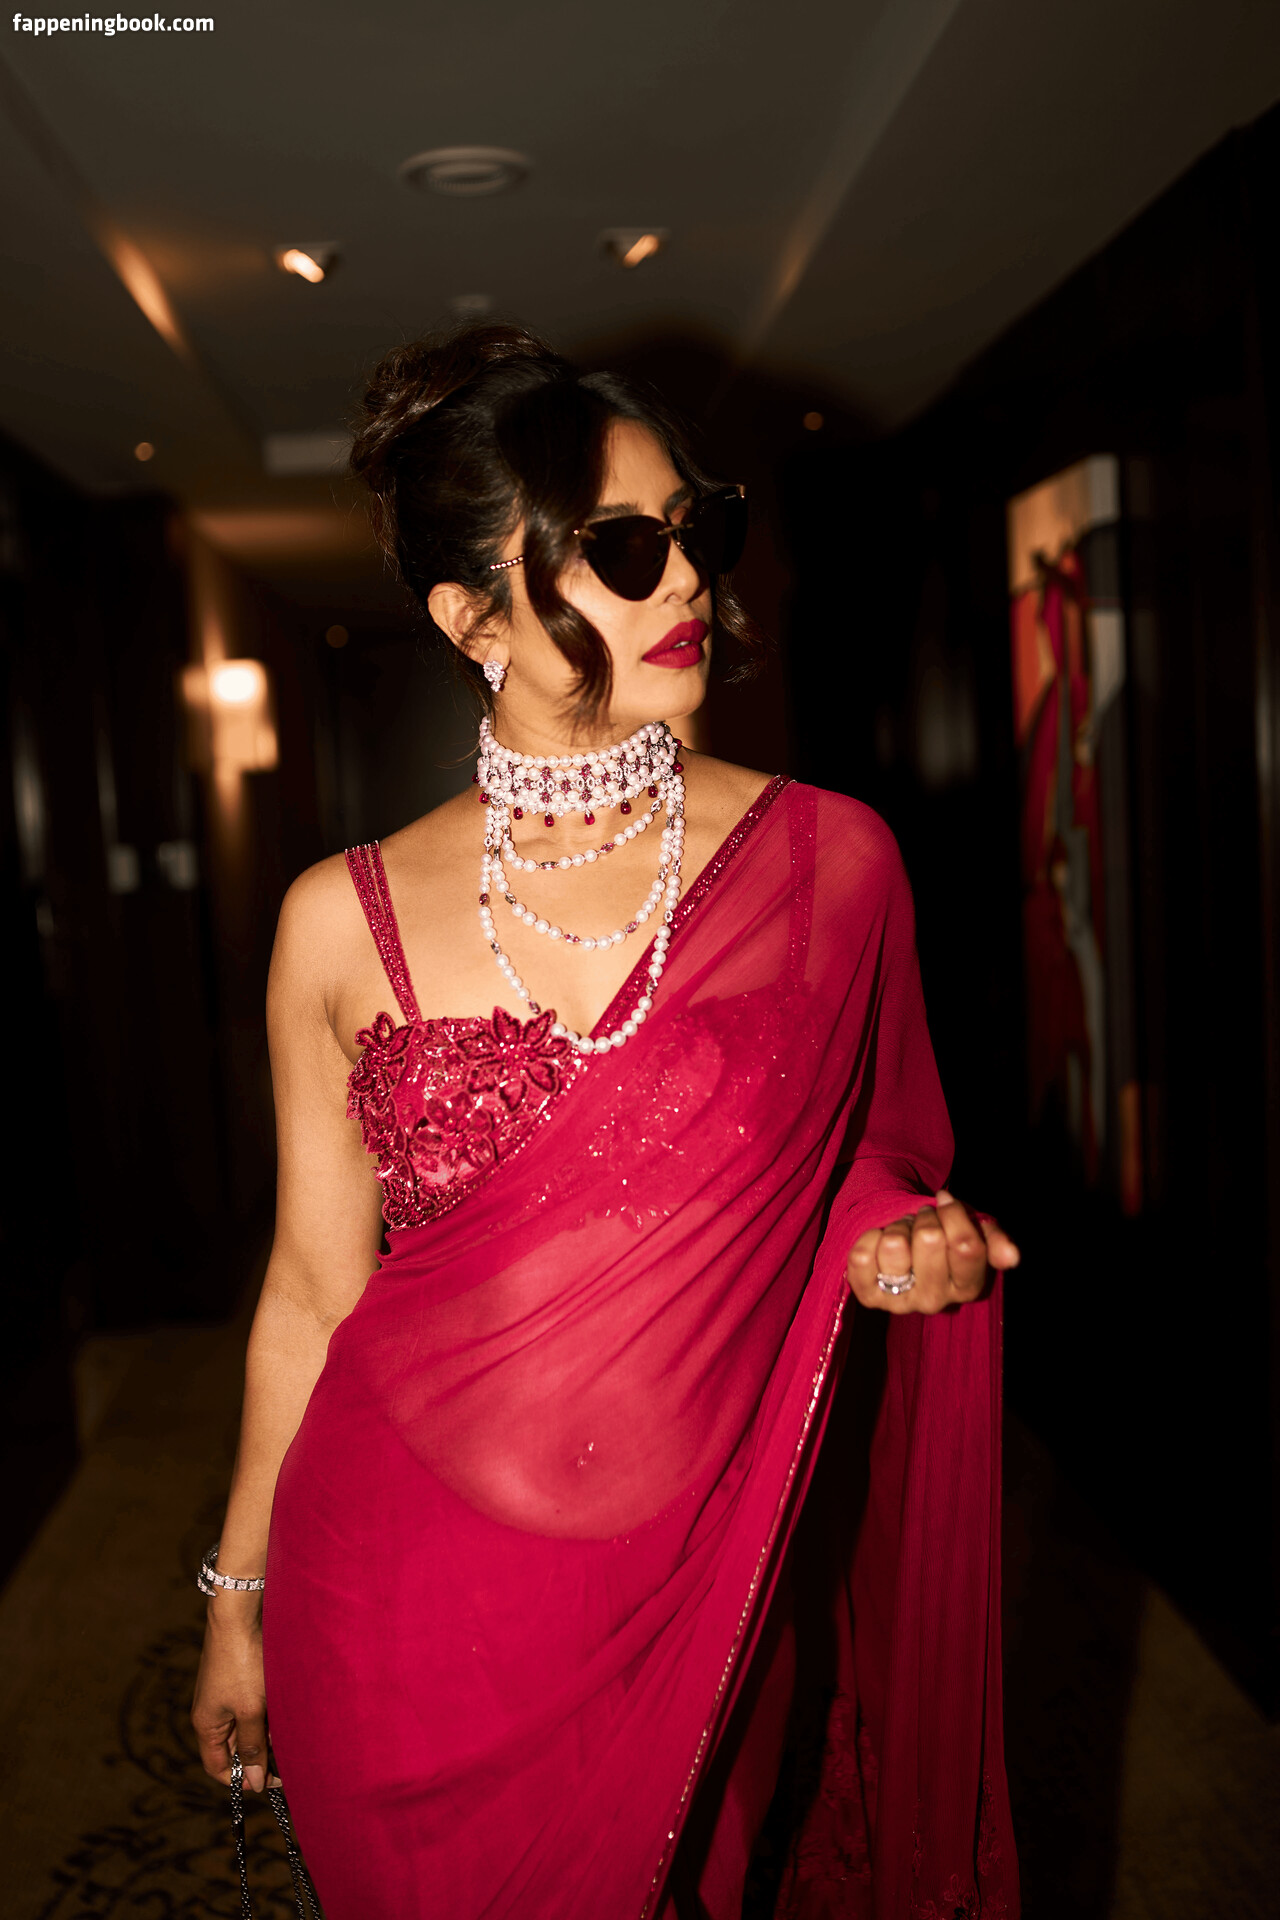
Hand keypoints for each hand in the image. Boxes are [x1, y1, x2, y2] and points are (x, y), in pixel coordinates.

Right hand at [191, 1597, 281, 1792]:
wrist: (240, 1615)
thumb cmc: (242, 1663)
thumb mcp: (251, 1710)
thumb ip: (253, 1746)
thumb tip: (252, 1783)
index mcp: (206, 1726)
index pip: (218, 1767)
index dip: (241, 1779)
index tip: (269, 1781)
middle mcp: (211, 1713)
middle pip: (234, 1748)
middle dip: (259, 1753)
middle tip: (287, 1755)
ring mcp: (223, 1695)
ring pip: (246, 1727)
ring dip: (266, 1731)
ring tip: (289, 1727)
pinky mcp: (237, 1680)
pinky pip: (251, 1707)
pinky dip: (267, 1712)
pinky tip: (284, 1707)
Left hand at [846, 1187, 1020, 1314]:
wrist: (905, 1244)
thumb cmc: (944, 1236)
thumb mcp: (975, 1231)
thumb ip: (994, 1240)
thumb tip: (1011, 1256)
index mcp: (968, 1287)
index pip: (967, 1246)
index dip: (954, 1214)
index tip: (946, 1205)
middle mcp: (935, 1301)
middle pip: (930, 1239)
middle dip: (925, 1218)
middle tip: (923, 1223)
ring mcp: (900, 1302)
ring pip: (894, 1244)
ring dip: (897, 1227)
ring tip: (902, 1235)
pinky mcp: (868, 1296)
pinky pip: (860, 1257)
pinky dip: (869, 1238)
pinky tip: (879, 1242)